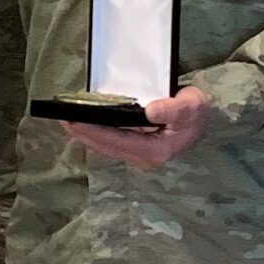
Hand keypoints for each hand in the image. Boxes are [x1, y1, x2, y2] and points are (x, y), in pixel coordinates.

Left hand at [63, 84, 209, 167]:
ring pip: (107, 147)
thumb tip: (150, 111)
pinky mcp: (136, 149)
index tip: (75, 121)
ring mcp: (140, 155)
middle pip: (107, 147)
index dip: (94, 131)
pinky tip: (85, 124)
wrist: (201, 121)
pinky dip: (96, 134)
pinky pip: (111, 143)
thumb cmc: (195, 113)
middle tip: (62, 119)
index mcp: (155, 151)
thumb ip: (173, 109)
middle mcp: (144, 158)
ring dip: (87, 135)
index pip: (117, 141)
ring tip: (68, 121)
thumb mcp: (191, 106)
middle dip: (84, 134)